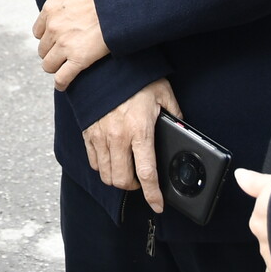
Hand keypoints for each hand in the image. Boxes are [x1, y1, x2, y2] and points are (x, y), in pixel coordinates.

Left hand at [32, 0, 108, 89]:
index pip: (38, 30)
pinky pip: (63, 77)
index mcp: (50, 9)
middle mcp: (54, 28)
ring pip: (49, 64)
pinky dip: (61, 83)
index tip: (56, 37)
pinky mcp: (79, 59)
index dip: (47, 35)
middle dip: (51, 50)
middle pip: (43, 48)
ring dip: (54, 66)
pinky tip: (63, 84)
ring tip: (62, 66)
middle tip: (62, 52)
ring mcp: (65, 45)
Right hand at [80, 79, 180, 211]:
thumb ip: (174, 114)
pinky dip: (102, 167)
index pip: (146, 173)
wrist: (104, 65)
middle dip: (133, 188)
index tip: (158, 206)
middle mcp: (118, 137)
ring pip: (106, 175)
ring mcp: (100, 136)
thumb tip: (183, 129)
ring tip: (126, 171)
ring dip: (117, 179)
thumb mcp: (163, 93)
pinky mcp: (88, 132)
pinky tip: (112, 159)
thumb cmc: (136, 78)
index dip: (153, 195)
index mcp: (139, 130)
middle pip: (121, 180)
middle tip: (140, 181)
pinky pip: (93, 161)